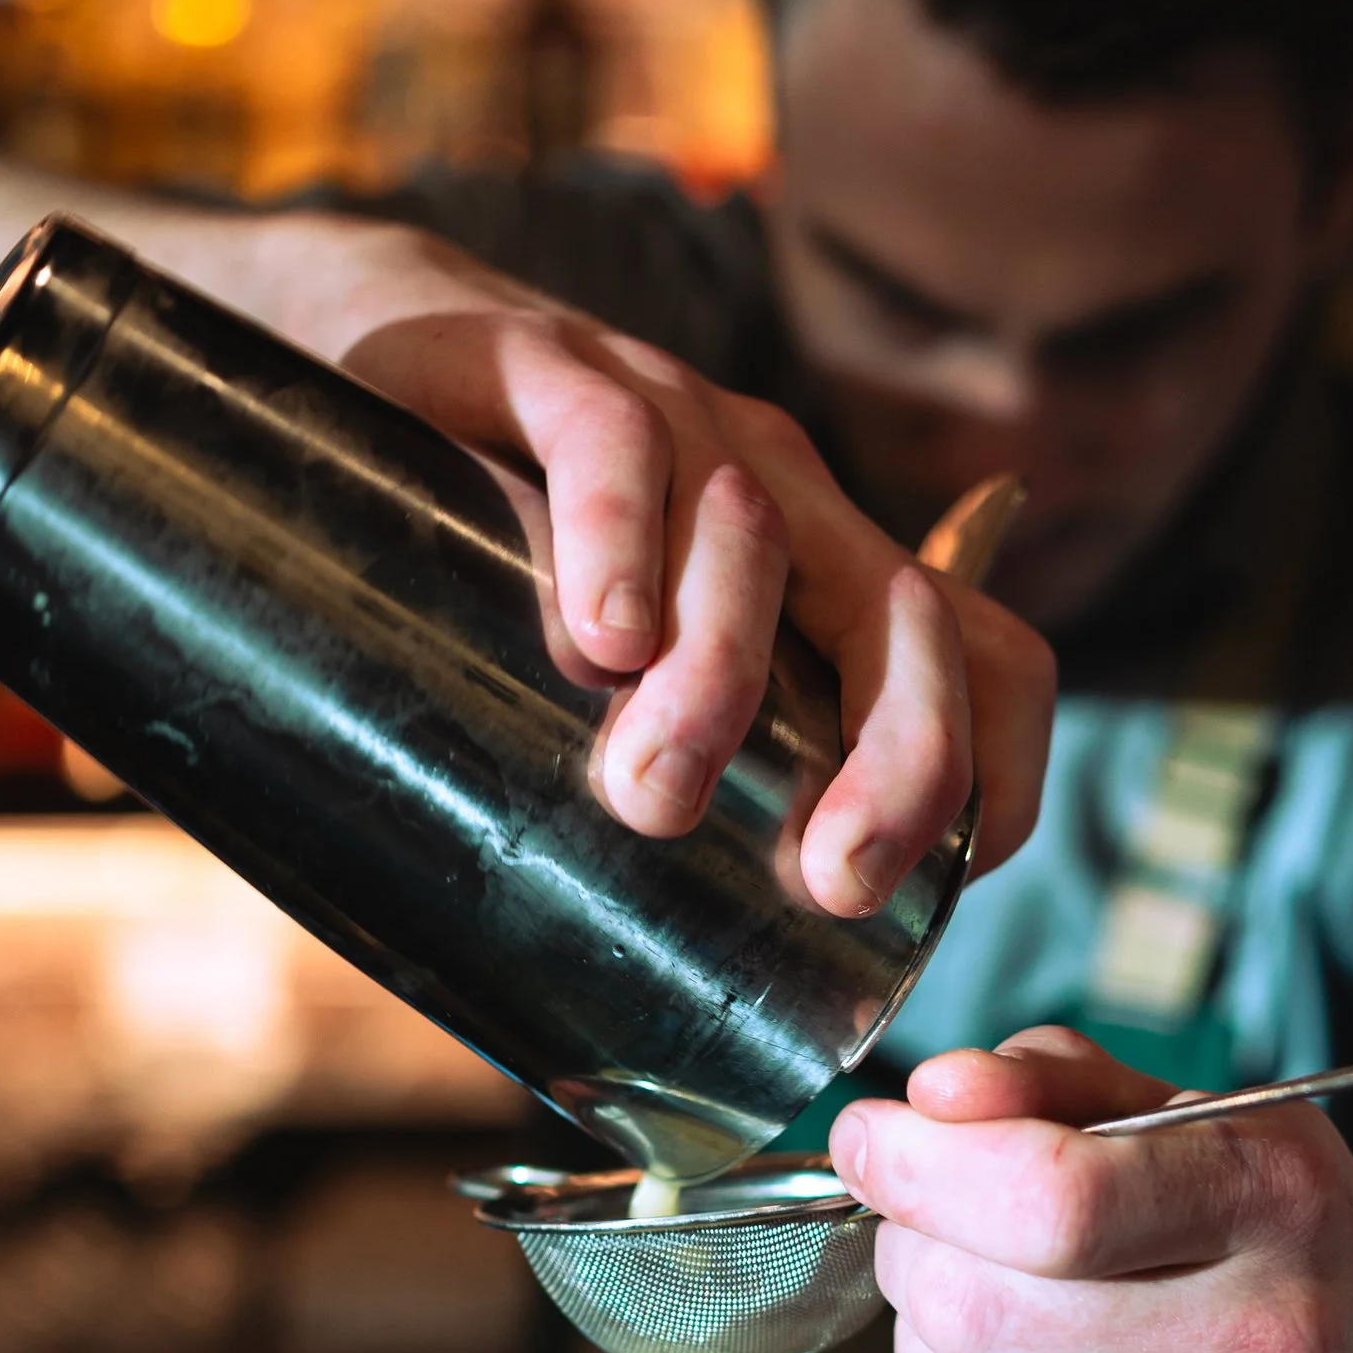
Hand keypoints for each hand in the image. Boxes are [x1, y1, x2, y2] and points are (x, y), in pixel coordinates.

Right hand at [329, 223, 1053, 913]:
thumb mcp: (613, 673)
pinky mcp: (549, 367)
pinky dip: (620, 546)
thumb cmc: (494, 548)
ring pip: (754, 535)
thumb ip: (654, 790)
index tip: (913, 895)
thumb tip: (648, 1017)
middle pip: (909, 616)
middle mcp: (779, 489)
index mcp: (821, 569)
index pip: (989, 660)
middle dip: (903, 760)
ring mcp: (675, 417)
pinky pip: (616, 443)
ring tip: (648, 788)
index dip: (992, 779)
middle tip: (829, 878)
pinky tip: (594, 642)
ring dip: (721, 679)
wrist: (360, 335)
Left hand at [829, 1025, 1352, 1352]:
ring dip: (931, 1351)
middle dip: (914, 1253)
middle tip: (933, 1232)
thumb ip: (1051, 1081)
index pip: (1053, 1200)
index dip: (920, 1167)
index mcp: (1281, 1201)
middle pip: (976, 1310)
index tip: (872, 1140)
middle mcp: (1280, 1347)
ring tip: (987, 1317)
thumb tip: (935, 1096)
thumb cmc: (1261, 1245)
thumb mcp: (1189, 1119)